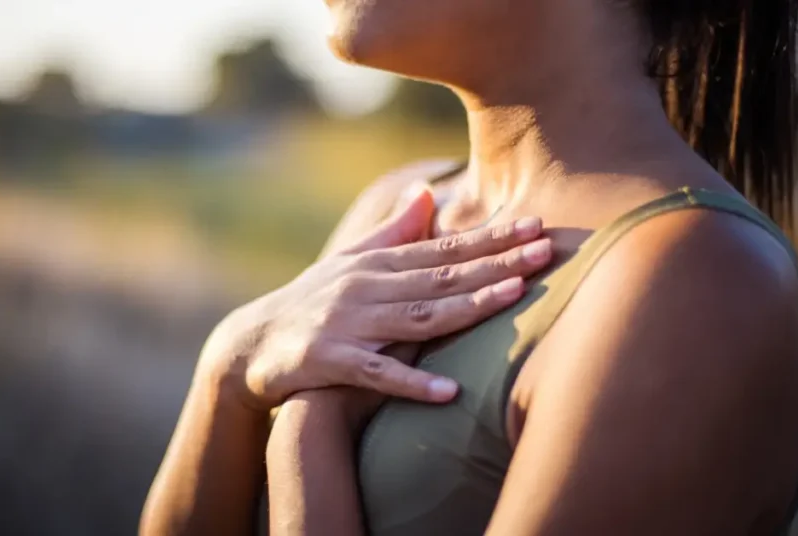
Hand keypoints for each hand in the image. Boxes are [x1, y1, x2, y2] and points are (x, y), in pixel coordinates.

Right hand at [199, 185, 551, 413]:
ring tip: (513, 298)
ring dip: (466, 307)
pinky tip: (450, 392)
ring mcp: (348, 323)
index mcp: (377, 264)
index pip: (444, 249)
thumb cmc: (311, 301)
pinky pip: (376, 374)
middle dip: (496, 263)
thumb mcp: (350, 262)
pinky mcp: (329, 361)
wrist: (251, 343)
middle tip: (546, 251)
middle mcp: (366, 287)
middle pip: (441, 276)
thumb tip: (426, 193)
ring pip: (417, 316)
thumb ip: (392, 231)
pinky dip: (412, 382)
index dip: (492, 239)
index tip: (536, 226)